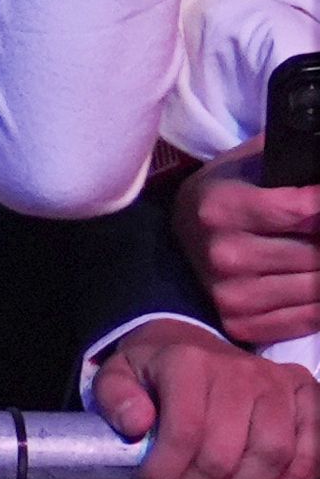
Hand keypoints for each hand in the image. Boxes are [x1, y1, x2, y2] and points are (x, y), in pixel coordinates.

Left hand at [93, 317, 319, 478]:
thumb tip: (136, 424)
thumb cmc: (154, 369)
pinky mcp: (302, 391)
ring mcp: (274, 381)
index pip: (184, 432)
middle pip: (225, 452)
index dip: (166, 475)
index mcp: (187, 362)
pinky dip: (301, 471)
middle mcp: (237, 370)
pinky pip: (312, 438)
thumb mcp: (118, 373)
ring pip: (271, 453)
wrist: (192, 342)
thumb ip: (114, 395)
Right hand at [177, 152, 319, 345]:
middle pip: (317, 253)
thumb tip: (317, 152)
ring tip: (313, 252)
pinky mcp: (242, 327)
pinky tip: (311, 280)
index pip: (305, 210)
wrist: (173, 245)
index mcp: (220, 208)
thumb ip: (287, 163)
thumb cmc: (218, 199)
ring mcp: (233, 296)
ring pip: (318, 287)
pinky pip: (309, 319)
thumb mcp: (242, 168)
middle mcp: (224, 255)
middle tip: (317, 233)